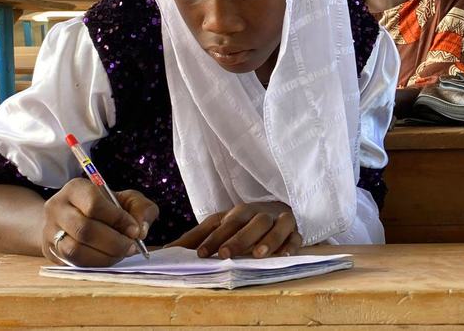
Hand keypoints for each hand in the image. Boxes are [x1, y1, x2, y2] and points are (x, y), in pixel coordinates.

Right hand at [41, 179, 157, 266]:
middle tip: (131, 247)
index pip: (94, 205)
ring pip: (75, 250)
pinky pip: (72, 263)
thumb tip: (140, 231)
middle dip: (114, 242)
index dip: (118, 220)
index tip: (135, 230)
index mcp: (75, 189)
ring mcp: (49, 231)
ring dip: (104, 256)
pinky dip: (95, 264)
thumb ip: (141, 209)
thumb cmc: (107, 207)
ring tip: (122, 253)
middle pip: (84, 230)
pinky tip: (109, 259)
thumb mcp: (127, 199)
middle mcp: (56, 208)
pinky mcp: (50, 252)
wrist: (76, 217)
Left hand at [165, 202, 300, 258]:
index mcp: (240, 212)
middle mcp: (260, 213)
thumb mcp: (221, 225)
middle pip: (251, 222)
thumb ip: (197, 237)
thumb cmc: (245, 222)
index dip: (213, 237)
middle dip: (238, 238)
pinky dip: (292, 244)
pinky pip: (297, 236)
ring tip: (257, 255)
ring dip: (268, 240)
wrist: (279, 208)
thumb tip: (167, 249)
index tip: (200, 253)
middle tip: (225, 254)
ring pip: (277, 226)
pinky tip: (285, 255)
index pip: (225, 223)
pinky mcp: (296, 230)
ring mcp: (280, 220)